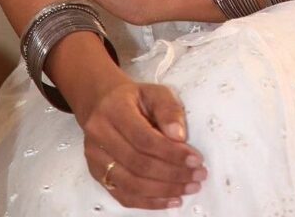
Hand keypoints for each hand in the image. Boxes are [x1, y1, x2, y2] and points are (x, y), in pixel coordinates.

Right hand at [80, 70, 206, 209]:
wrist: (101, 103)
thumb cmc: (134, 98)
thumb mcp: (154, 92)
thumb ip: (168, 109)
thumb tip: (179, 136)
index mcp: (114, 111)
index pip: (144, 138)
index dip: (171, 152)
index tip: (196, 159)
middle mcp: (100, 136)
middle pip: (138, 164)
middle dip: (173, 174)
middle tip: (199, 175)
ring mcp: (95, 159)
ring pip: (131, 184)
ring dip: (164, 190)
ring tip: (190, 188)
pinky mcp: (98, 175)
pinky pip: (124, 196)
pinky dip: (150, 202)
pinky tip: (171, 200)